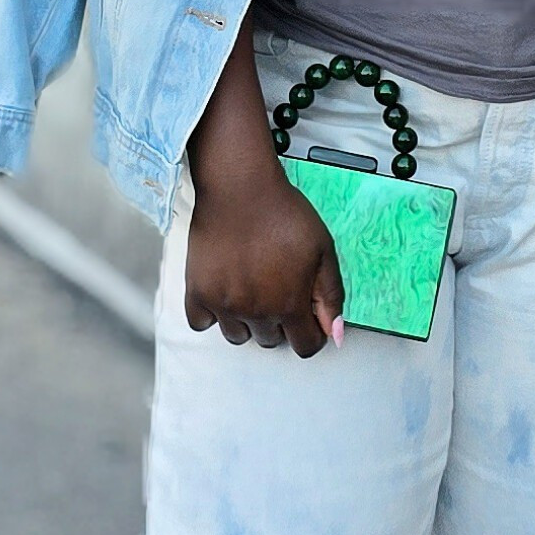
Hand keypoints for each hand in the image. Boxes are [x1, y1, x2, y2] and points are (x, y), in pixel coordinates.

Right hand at [182, 23, 344, 353]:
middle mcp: (256, 312)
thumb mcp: (323, 250)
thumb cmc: (286, 215)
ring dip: (247, 322)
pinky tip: (223, 291)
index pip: (305, 346)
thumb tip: (336, 336)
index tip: (305, 314)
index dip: (311, 332)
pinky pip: (201, 323)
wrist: (240, 188)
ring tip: (249, 290)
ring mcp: (224, 304)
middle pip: (271, 341)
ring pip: (237, 336)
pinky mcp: (197, 291)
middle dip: (279, 322)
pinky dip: (212, 314)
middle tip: (276, 289)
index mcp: (290, 304)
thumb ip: (331, 296)